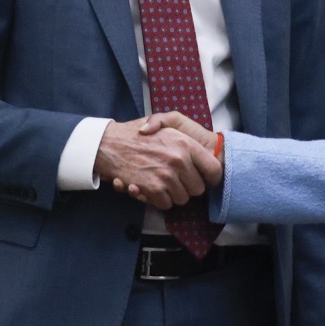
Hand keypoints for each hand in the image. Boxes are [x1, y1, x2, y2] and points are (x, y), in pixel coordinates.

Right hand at [94, 117, 219, 210]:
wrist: (110, 143)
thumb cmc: (139, 133)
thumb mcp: (165, 121)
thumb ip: (186, 136)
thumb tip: (202, 151)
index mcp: (186, 144)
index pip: (214, 169)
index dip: (211, 177)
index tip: (205, 178)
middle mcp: (179, 160)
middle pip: (198, 188)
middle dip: (189, 187)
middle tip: (177, 179)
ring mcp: (166, 176)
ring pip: (182, 198)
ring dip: (173, 194)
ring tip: (162, 181)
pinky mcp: (153, 189)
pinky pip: (166, 204)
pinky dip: (160, 200)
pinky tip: (152, 188)